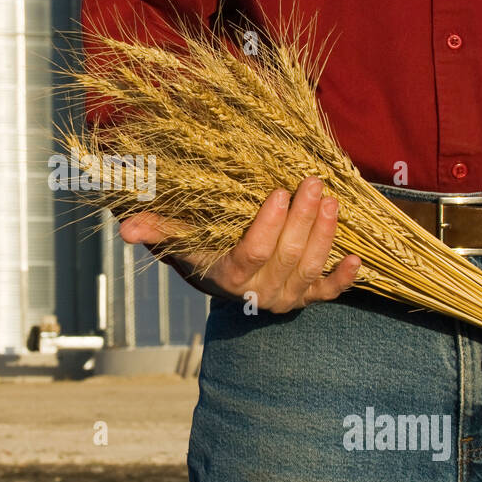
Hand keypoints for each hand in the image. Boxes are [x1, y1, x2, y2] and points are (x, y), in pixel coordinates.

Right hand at [117, 176, 361, 312]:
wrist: (225, 279)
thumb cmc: (202, 248)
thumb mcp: (179, 239)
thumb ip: (156, 229)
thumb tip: (124, 229)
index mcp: (229, 278)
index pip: (252, 253)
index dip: (268, 226)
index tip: (278, 192)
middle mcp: (260, 294)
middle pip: (288, 257)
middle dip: (303, 218)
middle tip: (312, 182)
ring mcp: (287, 299)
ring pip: (311, 268)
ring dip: (325, 233)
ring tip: (331, 199)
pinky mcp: (307, 299)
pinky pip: (329, 294)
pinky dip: (344, 278)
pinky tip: (356, 256)